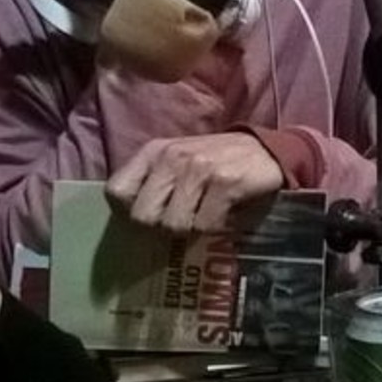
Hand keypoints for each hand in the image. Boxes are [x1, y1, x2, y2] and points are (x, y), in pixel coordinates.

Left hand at [106, 132, 285, 233]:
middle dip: (161, 228)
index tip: (149, 218)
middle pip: (142, 216)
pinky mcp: (225, 182)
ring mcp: (199, 168)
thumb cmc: (214, 164)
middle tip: (181, 222)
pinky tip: (224, 215)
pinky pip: (205, 225)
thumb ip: (152, 185)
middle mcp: (172, 157)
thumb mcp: (176, 164)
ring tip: (204, 217)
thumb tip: (128, 221)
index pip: (116, 191)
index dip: (127, 212)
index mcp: (154, 152)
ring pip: (173, 225)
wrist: (265, 152)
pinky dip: (215, 229)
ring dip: (191, 230)